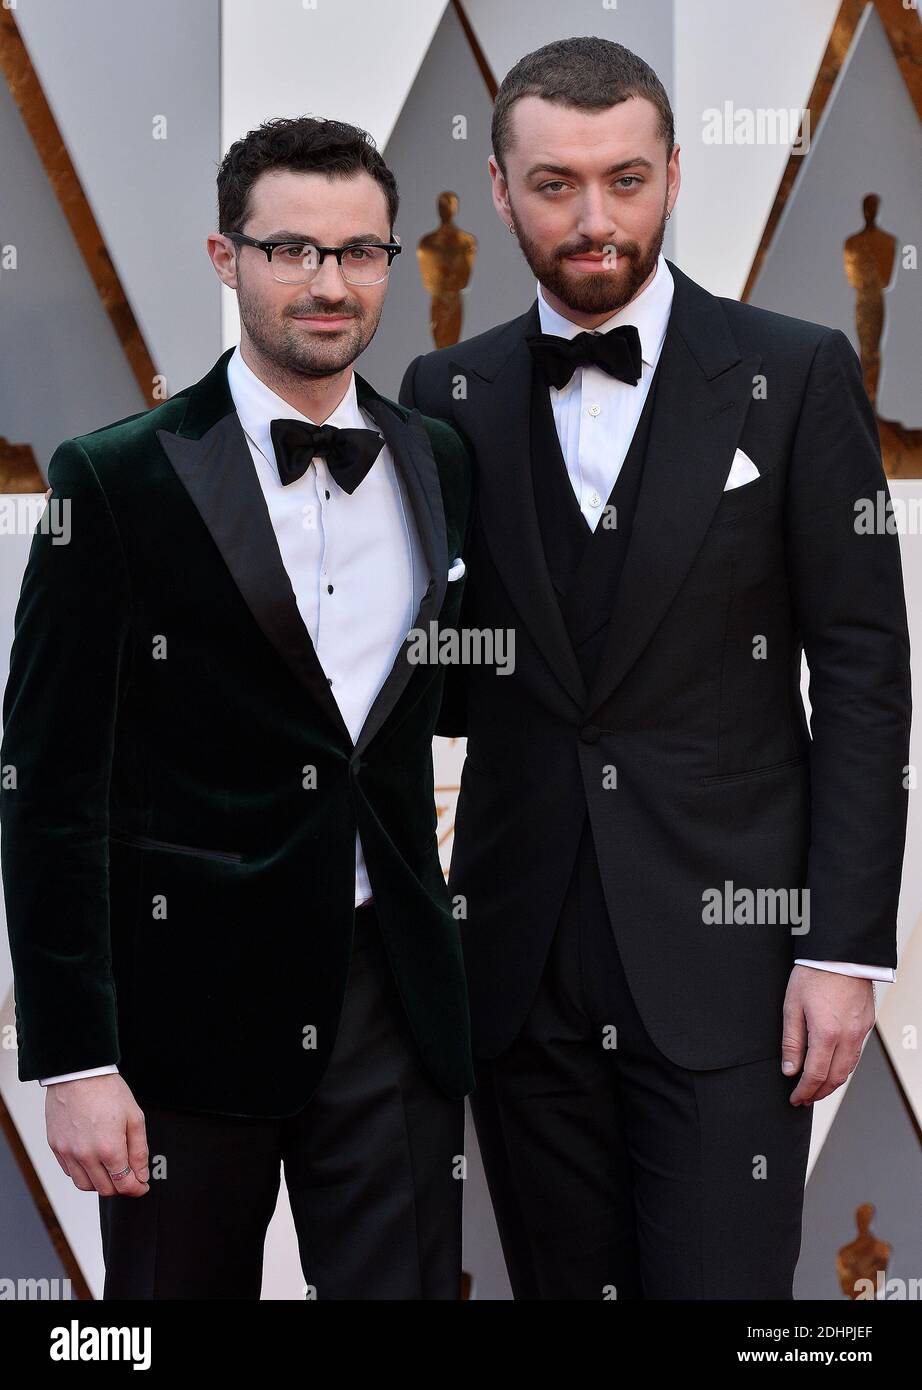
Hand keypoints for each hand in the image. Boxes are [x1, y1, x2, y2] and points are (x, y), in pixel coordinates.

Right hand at [45, 1073, 149, 1195]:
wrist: (78, 1073)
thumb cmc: (106, 1090)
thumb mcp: (135, 1117)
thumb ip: (139, 1151)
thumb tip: (141, 1174)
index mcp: (109, 1148)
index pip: (125, 1184)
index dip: (137, 1188)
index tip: (142, 1185)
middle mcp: (86, 1155)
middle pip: (105, 1189)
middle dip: (121, 1186)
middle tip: (129, 1175)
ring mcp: (68, 1153)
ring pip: (85, 1186)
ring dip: (100, 1183)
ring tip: (110, 1169)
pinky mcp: (56, 1148)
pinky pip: (70, 1172)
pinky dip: (82, 1173)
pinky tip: (92, 1160)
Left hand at [781, 966, 874, 1104]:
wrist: (841, 955)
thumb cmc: (814, 974)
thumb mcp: (792, 1006)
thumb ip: (791, 1041)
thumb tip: (790, 1069)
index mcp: (826, 1033)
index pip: (815, 1075)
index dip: (804, 1091)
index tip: (795, 1098)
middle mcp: (847, 1037)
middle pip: (835, 1078)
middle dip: (819, 1093)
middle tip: (804, 1098)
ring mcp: (860, 1032)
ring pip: (848, 1069)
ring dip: (832, 1083)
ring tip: (817, 1087)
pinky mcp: (866, 1025)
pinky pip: (856, 1054)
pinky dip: (843, 1067)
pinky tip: (832, 1066)